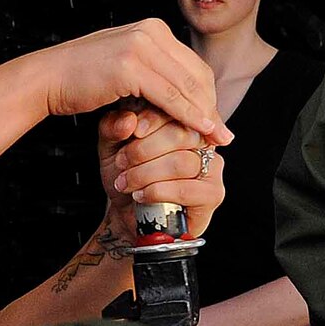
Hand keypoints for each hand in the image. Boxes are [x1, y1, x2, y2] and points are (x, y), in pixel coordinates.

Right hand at [29, 19, 232, 146]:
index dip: (208, 95)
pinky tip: (199, 131)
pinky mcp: (131, 66)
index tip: (215, 120)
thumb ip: (151, 74)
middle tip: (222, 134)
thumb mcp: (124, 68)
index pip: (192, 64)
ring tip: (216, 138)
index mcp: (152, 29)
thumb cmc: (81, 78)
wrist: (47, 78)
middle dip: (212, 107)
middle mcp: (151, 31)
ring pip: (187, 86)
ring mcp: (141, 46)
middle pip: (196, 74)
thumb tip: (180, 96)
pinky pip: (171, 97)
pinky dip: (189, 116)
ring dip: (205, 115)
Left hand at [99, 108, 227, 239]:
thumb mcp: (111, 147)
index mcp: (183, 121)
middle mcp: (203, 141)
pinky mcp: (213, 193)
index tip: (133, 132)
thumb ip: (113, 128)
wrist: (127, 214)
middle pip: (182, 134)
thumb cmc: (126, 176)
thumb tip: (128, 120)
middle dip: (144, 150)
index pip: (178, 110)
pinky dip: (157, 192)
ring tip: (126, 182)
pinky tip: (141, 195)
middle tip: (121, 163)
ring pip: (181, 162)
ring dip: (146, 174)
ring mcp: (213, 167)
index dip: (154, 119)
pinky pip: (185, 188)